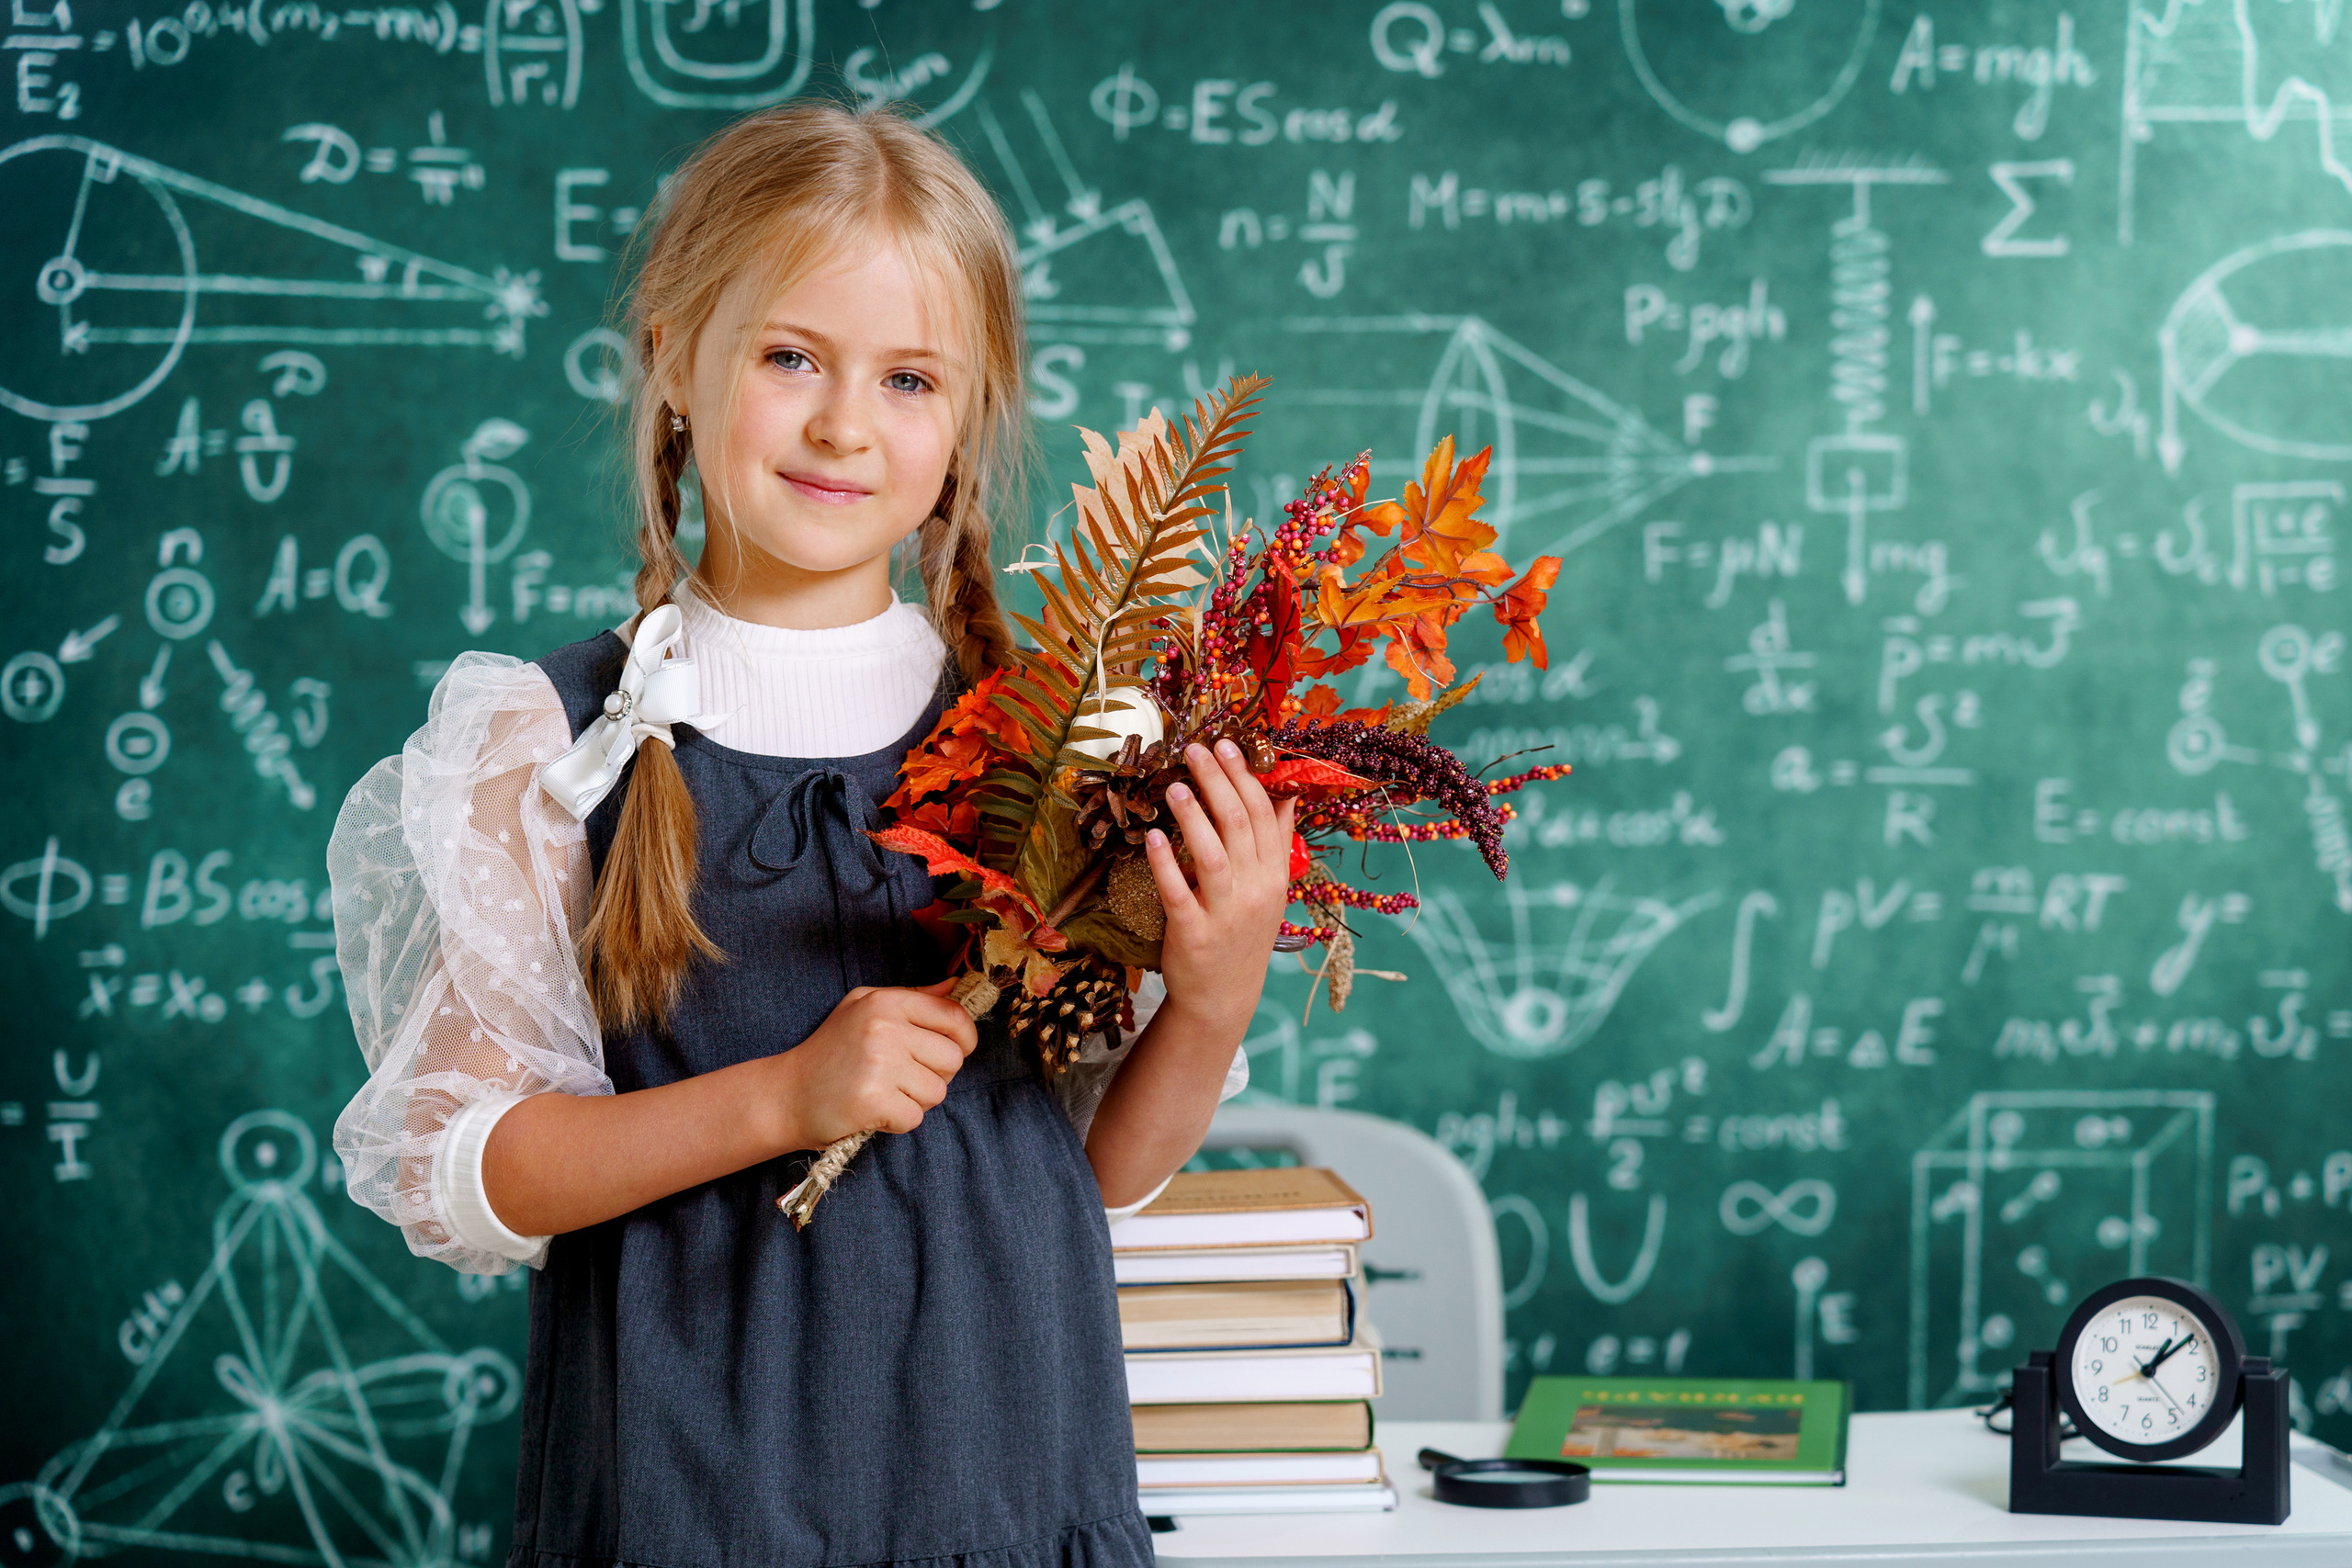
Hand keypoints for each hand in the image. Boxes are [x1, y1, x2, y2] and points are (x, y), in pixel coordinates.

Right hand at [767, 977, 976, 1149]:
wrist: (785, 1095)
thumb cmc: (830, 1051)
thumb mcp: (864, 1007)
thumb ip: (913, 997)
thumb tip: (956, 986)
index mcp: (887, 1001)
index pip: (954, 1015)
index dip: (965, 1037)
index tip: (955, 1050)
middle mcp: (885, 1028)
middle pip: (953, 1058)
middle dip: (936, 1074)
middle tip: (904, 1078)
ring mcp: (879, 1064)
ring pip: (938, 1091)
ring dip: (916, 1100)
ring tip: (885, 1093)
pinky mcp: (873, 1100)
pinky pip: (915, 1117)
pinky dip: (898, 1121)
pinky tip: (874, 1111)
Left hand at [1144, 739, 1298, 1038]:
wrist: (1224, 996)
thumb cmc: (1243, 933)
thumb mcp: (1269, 889)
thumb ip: (1276, 842)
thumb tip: (1285, 794)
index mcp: (1273, 874)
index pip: (1263, 814)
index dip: (1244, 776)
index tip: (1226, 744)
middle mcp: (1255, 890)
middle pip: (1238, 825)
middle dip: (1217, 781)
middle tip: (1195, 749)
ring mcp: (1225, 913)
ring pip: (1213, 855)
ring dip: (1194, 816)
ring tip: (1176, 784)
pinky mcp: (1194, 934)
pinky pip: (1179, 893)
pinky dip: (1166, 863)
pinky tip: (1152, 836)